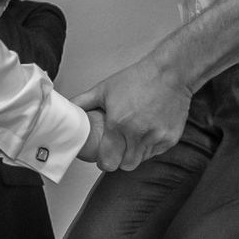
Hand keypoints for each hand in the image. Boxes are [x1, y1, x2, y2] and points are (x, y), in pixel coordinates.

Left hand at [72, 59, 188, 172]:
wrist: (170, 73)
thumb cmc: (137, 79)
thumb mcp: (104, 89)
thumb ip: (83, 103)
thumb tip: (68, 111)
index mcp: (118, 124)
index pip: (108, 162)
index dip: (105, 161)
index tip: (105, 156)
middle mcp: (138, 134)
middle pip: (125, 165)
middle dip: (120, 159)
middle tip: (119, 146)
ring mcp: (156, 137)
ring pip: (141, 160)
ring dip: (135, 152)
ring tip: (134, 134)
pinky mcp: (170, 138)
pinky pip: (156, 152)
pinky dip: (150, 146)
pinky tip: (148, 130)